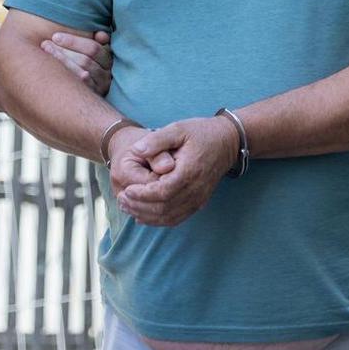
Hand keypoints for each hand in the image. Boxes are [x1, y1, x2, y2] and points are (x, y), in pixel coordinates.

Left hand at [43, 30, 112, 95]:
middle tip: (45, 44)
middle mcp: (105, 76)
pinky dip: (65, 78)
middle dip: (63, 51)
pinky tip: (52, 72)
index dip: (73, 41)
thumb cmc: (78, 64)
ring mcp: (99, 89)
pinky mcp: (89, 99)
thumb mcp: (88, 52)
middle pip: (85, 61)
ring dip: (61, 61)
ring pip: (81, 74)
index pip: (93, 48)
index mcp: (106, 61)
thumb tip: (101, 35)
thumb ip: (94, 42)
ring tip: (44, 53)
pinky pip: (78, 88)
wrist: (75, 98)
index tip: (55, 36)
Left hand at [114, 116, 239, 226]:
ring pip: (169, 217)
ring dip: (146, 216)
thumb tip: (137, 150)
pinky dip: (158, 220)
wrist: (227, 141)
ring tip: (127, 208)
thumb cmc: (201, 132)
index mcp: (189, 172)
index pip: (162, 192)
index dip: (141, 195)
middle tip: (121, 200)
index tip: (126, 190)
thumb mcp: (178, 128)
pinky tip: (143, 216)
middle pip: (163, 208)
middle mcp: (195, 190)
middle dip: (139, 206)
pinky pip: (177, 218)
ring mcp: (199, 198)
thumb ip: (156, 139)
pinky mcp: (199, 202)